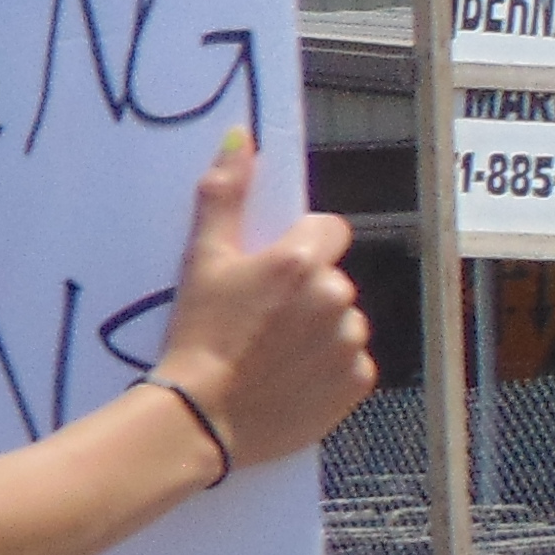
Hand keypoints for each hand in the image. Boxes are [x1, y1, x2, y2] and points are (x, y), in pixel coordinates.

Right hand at [147, 134, 375, 470]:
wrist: (201, 416)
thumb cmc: (197, 334)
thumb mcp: (201, 259)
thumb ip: (224, 193)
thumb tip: (242, 137)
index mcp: (302, 260)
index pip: (328, 230)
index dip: (298, 247)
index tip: (268, 274)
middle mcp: (337, 297)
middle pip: (333, 279)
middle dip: (305, 293)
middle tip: (259, 320)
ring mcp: (351, 342)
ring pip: (342, 322)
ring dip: (317, 331)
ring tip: (271, 353)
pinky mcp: (357, 383)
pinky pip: (349, 363)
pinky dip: (325, 369)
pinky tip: (288, 378)